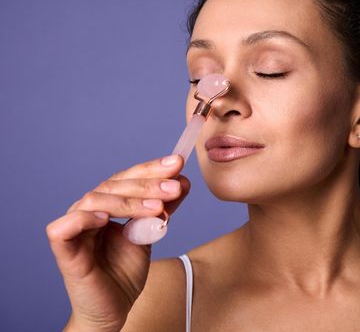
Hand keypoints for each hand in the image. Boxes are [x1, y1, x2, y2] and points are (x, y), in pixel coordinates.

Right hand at [46, 155, 188, 331]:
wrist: (114, 309)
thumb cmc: (126, 272)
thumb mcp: (151, 233)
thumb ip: (163, 208)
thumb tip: (182, 181)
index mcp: (108, 204)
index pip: (127, 178)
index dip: (151, 169)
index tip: (178, 163)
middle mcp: (90, 210)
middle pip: (114, 185)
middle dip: (147, 183)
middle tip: (174, 186)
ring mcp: (75, 228)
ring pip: (95, 199)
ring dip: (128, 200)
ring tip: (157, 207)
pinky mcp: (63, 250)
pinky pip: (65, 227)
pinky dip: (85, 218)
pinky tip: (107, 218)